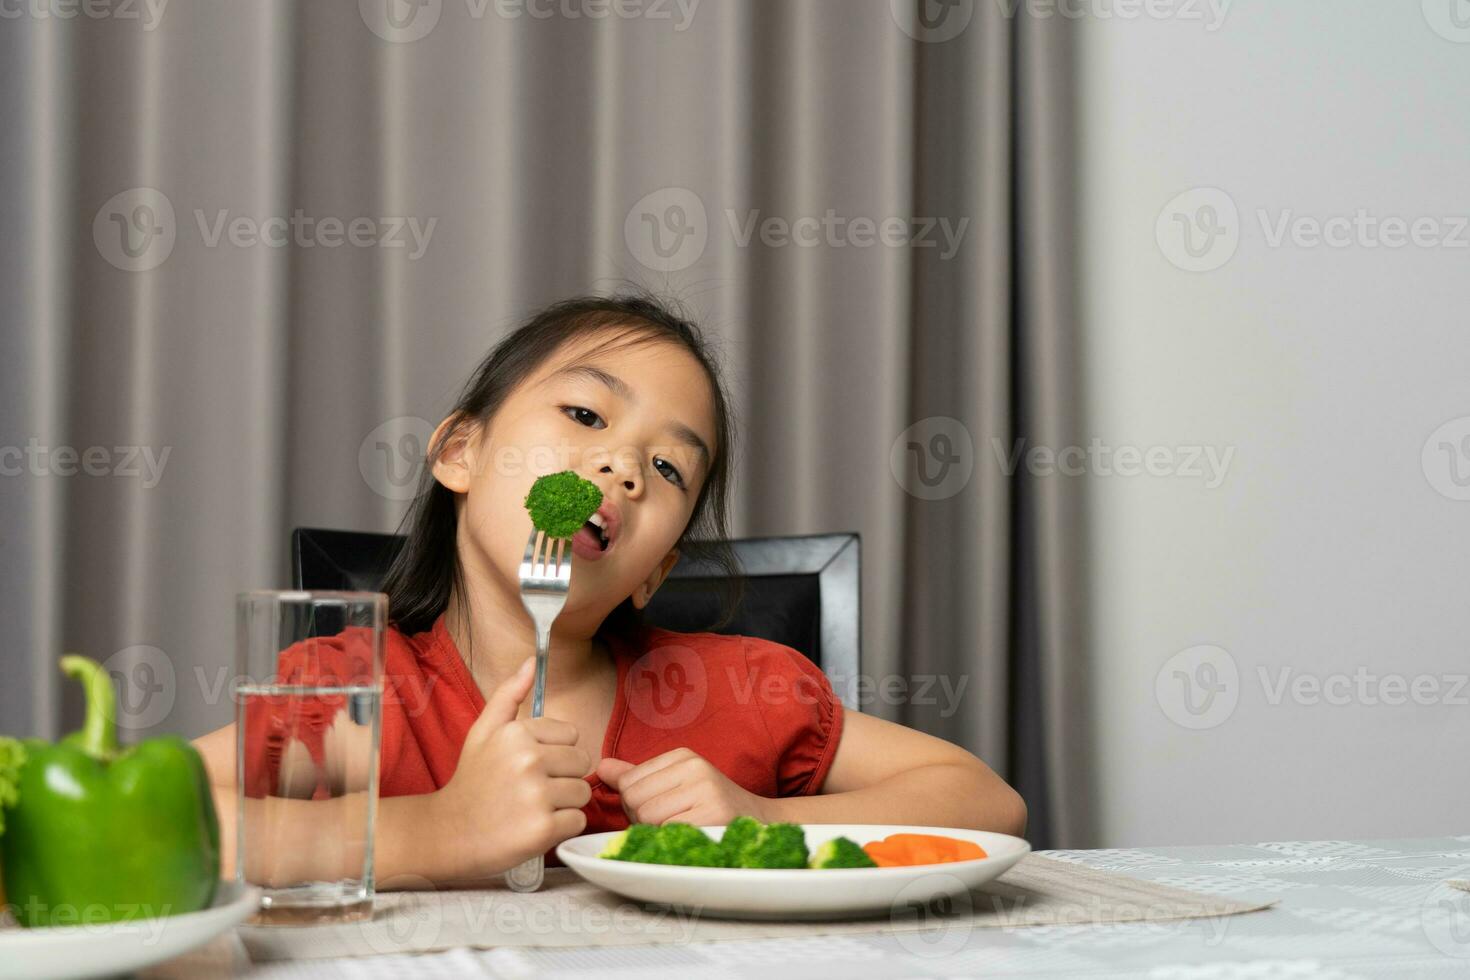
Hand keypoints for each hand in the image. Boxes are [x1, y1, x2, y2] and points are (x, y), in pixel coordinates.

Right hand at [428, 657, 591, 877]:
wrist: (447, 834)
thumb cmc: (471, 781)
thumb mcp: (482, 731)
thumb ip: (509, 694)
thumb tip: (531, 661)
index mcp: (517, 732)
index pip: (572, 735)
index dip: (555, 752)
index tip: (529, 766)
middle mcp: (528, 760)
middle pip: (582, 763)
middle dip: (563, 777)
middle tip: (531, 790)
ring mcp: (536, 795)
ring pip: (582, 793)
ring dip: (564, 804)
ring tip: (532, 808)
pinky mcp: (543, 829)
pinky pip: (578, 820)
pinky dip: (561, 827)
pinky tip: (534, 827)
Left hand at [596, 748, 772, 825]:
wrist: (761, 824)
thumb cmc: (711, 808)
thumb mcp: (675, 785)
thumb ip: (637, 777)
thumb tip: (600, 767)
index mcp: (682, 756)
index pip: (628, 781)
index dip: (635, 804)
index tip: (662, 810)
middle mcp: (694, 766)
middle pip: (634, 799)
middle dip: (642, 820)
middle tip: (671, 823)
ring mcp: (705, 788)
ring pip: (646, 817)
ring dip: (656, 832)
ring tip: (682, 829)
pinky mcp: (714, 813)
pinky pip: (666, 832)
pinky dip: (671, 842)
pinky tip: (691, 838)